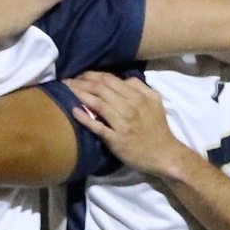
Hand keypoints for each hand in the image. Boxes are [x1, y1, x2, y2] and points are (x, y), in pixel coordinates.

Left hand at [63, 73, 188, 177]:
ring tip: (65, 90)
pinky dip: (85, 118)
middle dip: (81, 82)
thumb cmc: (157, 128)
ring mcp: (123, 124)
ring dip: (80, 94)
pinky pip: (98, 127)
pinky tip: (73, 111)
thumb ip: (140, 87)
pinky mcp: (116, 140)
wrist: (164, 154)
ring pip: (98, 104)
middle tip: (66, 81)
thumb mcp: (155, 101)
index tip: (79, 75)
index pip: (110, 79)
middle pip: (101, 89)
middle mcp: (130, 107)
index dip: (92, 75)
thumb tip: (122, 79)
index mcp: (138, 96)